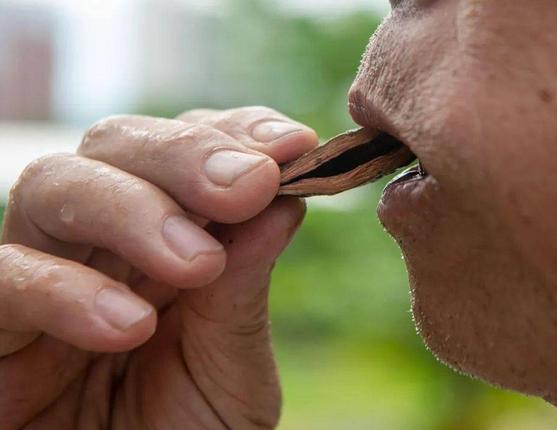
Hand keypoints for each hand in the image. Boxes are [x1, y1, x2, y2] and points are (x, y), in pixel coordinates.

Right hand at [0, 107, 317, 428]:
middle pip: (117, 144)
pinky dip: (64, 289)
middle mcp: (101, 243)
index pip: (188, 149)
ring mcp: (43, 275)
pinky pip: (3, 277)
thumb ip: (244, 291)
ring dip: (134, 209)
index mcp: (165, 241)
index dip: (236, 133)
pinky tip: (128, 324)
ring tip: (196, 263)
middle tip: (249, 185)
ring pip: (52, 183)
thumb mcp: (230, 370)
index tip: (292, 144)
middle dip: (187, 155)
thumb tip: (285, 199)